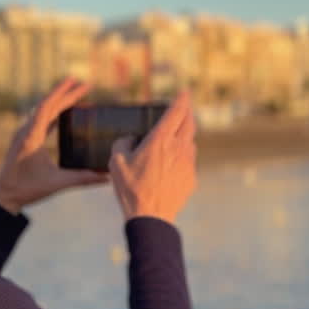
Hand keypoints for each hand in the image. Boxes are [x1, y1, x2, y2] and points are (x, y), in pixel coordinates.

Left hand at [0, 78, 107, 214]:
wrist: (4, 196)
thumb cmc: (27, 189)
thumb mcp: (57, 184)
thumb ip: (83, 179)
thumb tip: (106, 176)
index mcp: (31, 137)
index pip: (48, 107)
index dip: (64, 93)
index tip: (78, 82)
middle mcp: (26, 131)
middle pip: (48, 105)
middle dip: (66, 94)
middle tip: (85, 84)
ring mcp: (23, 134)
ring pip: (42, 111)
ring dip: (59, 101)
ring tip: (75, 93)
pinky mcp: (24, 139)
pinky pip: (40, 120)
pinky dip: (53, 113)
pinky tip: (63, 112)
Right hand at [109, 90, 196, 223]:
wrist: (151, 217)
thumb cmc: (131, 188)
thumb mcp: (116, 162)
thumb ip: (122, 143)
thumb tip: (131, 139)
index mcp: (160, 139)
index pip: (176, 112)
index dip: (182, 99)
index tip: (185, 92)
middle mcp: (178, 147)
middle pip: (190, 123)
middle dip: (188, 112)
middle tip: (185, 108)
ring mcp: (188, 163)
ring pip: (191, 142)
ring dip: (186, 136)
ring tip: (177, 137)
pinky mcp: (192, 177)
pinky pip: (189, 161)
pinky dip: (183, 157)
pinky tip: (173, 164)